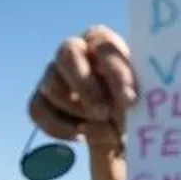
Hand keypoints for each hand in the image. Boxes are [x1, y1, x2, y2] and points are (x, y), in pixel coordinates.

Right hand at [28, 26, 137, 147]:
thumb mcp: (142, 97)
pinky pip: (38, 110)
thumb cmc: (135, 106)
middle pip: (67, 53)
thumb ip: (135, 92)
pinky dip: (59, 127)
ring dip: (77, 110)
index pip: (103, 43)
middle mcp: (75, 52)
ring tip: (103, 127)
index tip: (130, 100)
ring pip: (53, 86)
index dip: (115, 71)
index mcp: (103, 43)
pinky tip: (81, 136)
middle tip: (104, 113)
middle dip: (85, 86)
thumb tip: (128, 100)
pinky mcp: (41, 100)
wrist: (121, 130)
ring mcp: (53, 74)